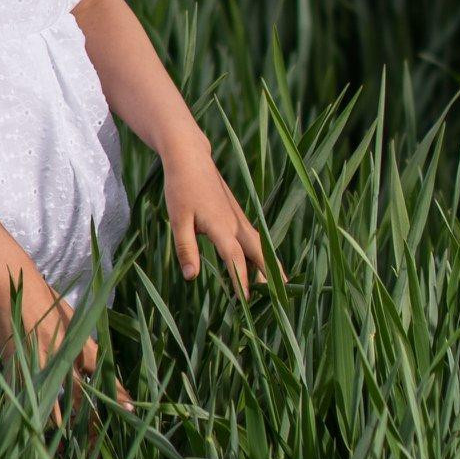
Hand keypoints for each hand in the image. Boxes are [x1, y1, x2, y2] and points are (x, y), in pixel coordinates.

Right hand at [0, 265, 134, 430]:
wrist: (12, 285)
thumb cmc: (41, 295)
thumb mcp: (69, 314)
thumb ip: (79, 335)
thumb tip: (88, 351)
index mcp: (79, 342)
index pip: (103, 373)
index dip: (116, 393)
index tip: (130, 409)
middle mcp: (64, 357)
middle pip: (82, 397)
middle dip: (92, 422)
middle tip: (99, 445)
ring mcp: (41, 364)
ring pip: (56, 404)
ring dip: (64, 430)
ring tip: (69, 451)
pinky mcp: (19, 366)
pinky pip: (30, 397)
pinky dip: (35, 416)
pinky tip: (38, 434)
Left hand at [163, 131, 285, 300]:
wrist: (191, 158)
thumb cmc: (181, 188)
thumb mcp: (178, 219)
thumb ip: (185, 248)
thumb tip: (191, 277)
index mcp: (221, 225)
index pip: (235, 258)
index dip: (241, 279)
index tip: (247, 300)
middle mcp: (235, 223)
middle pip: (258, 252)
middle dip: (270, 275)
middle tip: (281, 297)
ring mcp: (238, 218)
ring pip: (259, 245)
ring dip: (268, 265)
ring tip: (279, 286)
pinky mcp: (236, 214)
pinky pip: (253, 238)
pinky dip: (260, 254)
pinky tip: (260, 265)